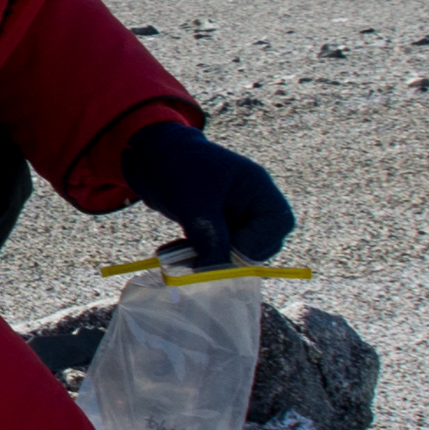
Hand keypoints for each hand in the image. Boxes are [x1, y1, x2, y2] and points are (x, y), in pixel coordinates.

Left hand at [122, 122, 294, 266]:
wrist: (151, 157)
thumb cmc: (178, 167)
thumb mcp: (194, 200)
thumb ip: (209, 235)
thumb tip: (214, 272)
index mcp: (258, 188)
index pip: (277, 224)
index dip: (254, 244)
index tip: (224, 252)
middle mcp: (253, 205)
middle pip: (261, 244)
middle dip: (231, 257)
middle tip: (200, 260)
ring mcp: (237, 218)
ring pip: (237, 253)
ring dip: (210, 260)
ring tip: (178, 257)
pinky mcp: (219, 229)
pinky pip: (217, 252)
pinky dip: (198, 256)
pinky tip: (172, 254)